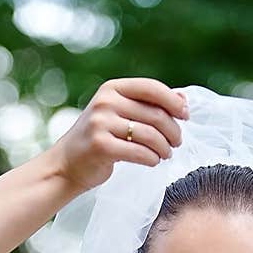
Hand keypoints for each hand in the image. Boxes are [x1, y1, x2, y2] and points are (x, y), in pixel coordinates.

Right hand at [49, 77, 189, 194]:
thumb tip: (183, 100)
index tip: (186, 115)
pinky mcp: (101, 146)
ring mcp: (101, 123)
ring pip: (150, 135)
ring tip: (166, 154)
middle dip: (173, 131)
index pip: (151, 88)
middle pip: (155, 114)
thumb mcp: (119, 114)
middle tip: (176, 143)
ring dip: (164, 148)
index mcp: (112, 89)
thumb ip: (147, 105)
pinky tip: (153, 161)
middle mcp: (106, 102)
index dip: (173, 101)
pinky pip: (139, 153)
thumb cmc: (99, 139)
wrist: (67, 164)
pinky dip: (152, 159)